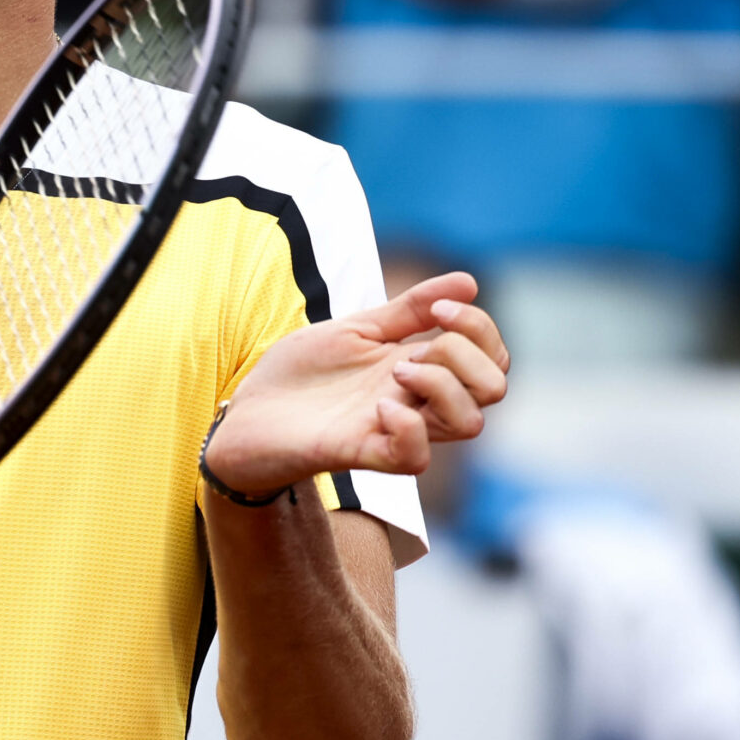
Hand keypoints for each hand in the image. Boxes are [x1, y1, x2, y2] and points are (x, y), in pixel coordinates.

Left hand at [207, 272, 509, 496]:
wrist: (246, 412)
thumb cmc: (301, 375)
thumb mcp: (357, 328)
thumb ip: (410, 310)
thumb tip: (469, 281)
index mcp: (420, 368)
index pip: (492, 358)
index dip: (480, 327)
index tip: (436, 310)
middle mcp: (417, 402)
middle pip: (493, 389)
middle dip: (465, 353)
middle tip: (413, 349)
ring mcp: (393, 429)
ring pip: (469, 424)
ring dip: (441, 385)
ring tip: (394, 373)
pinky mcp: (361, 453)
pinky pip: (415, 458)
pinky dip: (407, 427)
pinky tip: (378, 408)